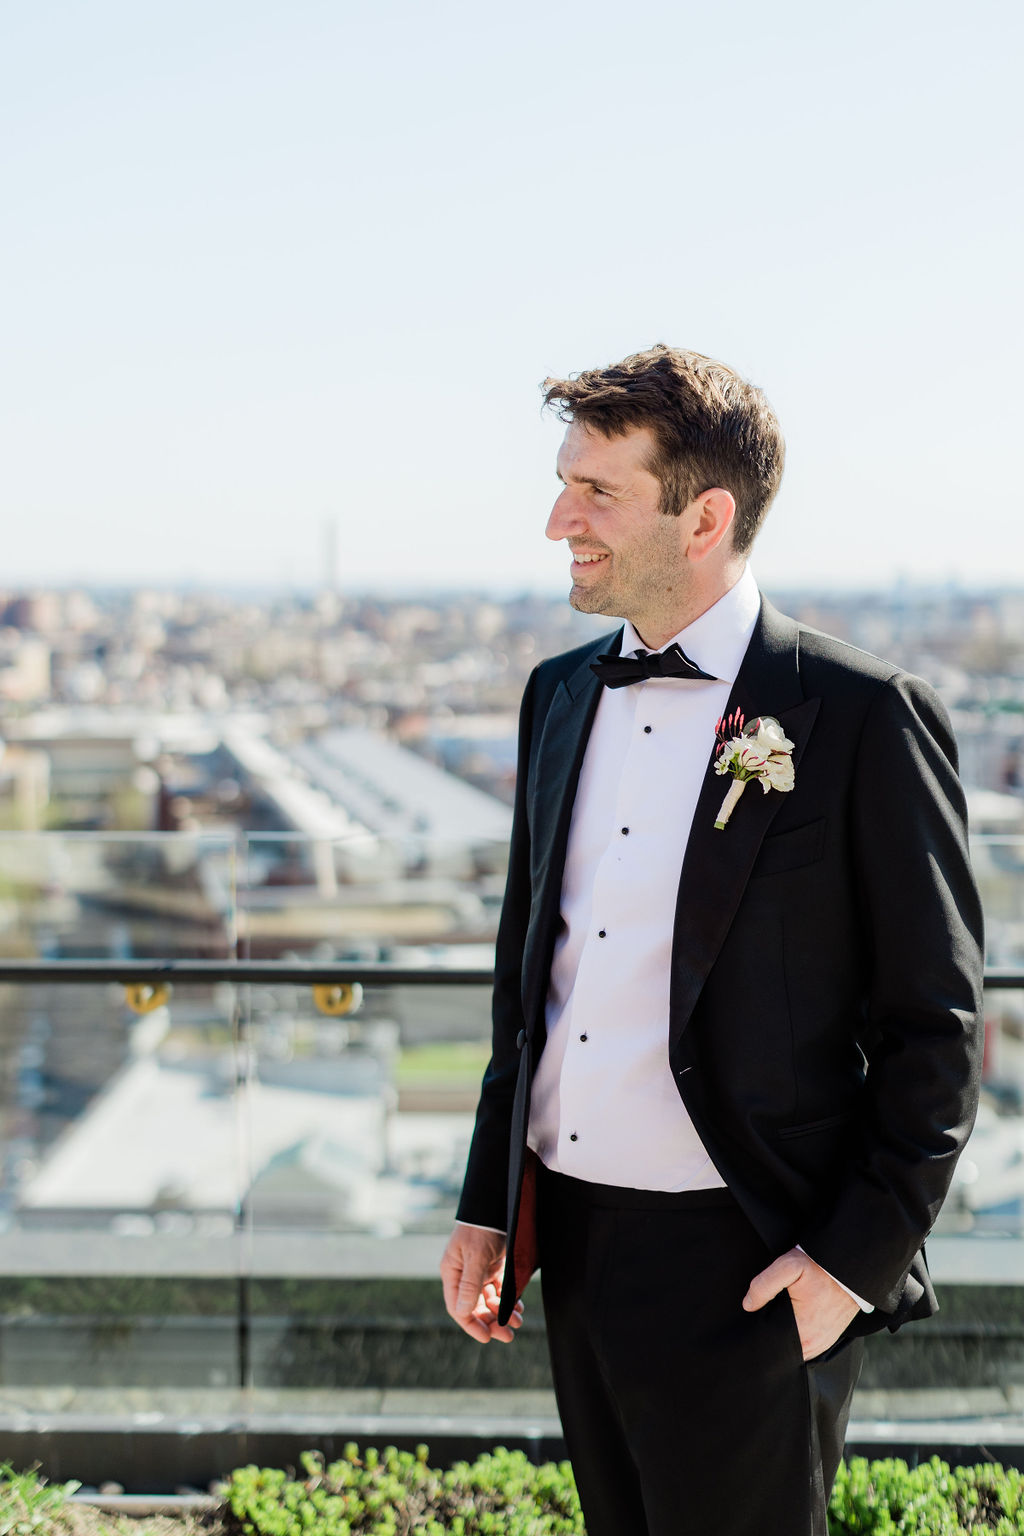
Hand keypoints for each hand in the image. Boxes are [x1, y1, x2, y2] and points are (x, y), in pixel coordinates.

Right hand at [440, 1222, 523, 1343]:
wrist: (496, 1204)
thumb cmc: (482, 1227)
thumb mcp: (476, 1255)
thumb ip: (470, 1284)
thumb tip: (463, 1313)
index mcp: (453, 1273)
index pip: (458, 1308)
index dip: (472, 1325)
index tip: (487, 1337)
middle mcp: (464, 1275)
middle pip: (475, 1307)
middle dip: (491, 1322)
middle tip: (509, 1335)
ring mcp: (479, 1271)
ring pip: (489, 1301)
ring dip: (502, 1313)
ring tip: (518, 1321)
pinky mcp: (493, 1267)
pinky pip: (499, 1290)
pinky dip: (508, 1301)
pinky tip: (518, 1308)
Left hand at [742, 1246, 859, 1361]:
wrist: (850, 1266)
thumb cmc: (820, 1266)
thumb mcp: (789, 1266)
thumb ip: (764, 1285)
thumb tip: (748, 1305)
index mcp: (802, 1333)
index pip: (772, 1346)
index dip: (760, 1336)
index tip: (752, 1325)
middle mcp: (815, 1344)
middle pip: (783, 1349)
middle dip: (771, 1337)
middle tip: (763, 1318)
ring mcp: (824, 1342)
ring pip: (795, 1348)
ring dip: (784, 1337)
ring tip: (776, 1319)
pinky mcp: (829, 1337)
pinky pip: (807, 1344)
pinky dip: (797, 1335)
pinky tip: (790, 1321)